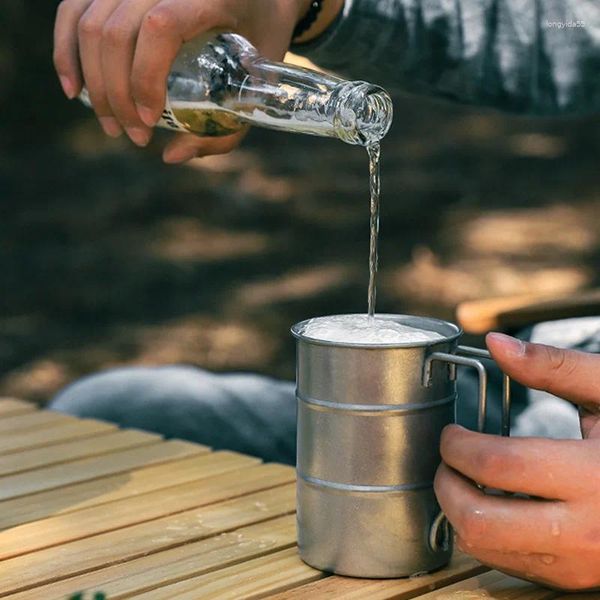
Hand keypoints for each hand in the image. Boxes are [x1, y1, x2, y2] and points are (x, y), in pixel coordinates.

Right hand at [53, 0, 310, 161]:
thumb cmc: (262, 37)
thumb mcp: (258, 82)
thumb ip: (225, 126)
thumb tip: (171, 156)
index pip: (160, 29)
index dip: (144, 79)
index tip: (148, 123)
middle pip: (114, 33)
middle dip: (116, 96)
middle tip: (132, 136)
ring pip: (89, 24)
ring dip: (93, 83)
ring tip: (111, 124)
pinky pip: (74, 11)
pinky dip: (66, 51)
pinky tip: (74, 89)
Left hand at [434, 332, 599, 590]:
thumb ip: (553, 366)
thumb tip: (495, 344)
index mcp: (594, 475)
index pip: (498, 465)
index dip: (457, 445)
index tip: (451, 433)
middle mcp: (587, 530)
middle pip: (480, 520)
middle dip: (447, 486)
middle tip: (448, 460)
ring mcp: (581, 562)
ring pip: (487, 550)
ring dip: (459, 513)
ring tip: (464, 479)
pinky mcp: (577, 578)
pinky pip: (510, 565)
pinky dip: (486, 535)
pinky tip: (493, 505)